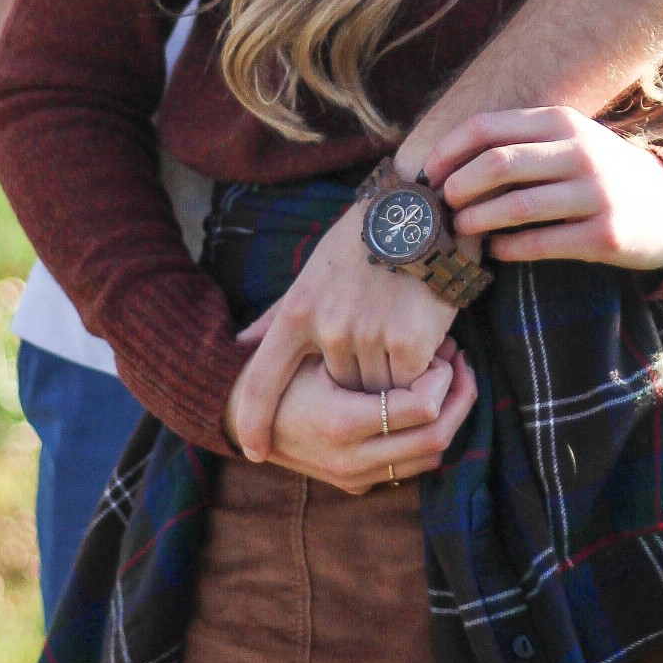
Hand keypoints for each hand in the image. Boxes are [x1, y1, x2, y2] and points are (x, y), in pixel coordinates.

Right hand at [225, 337, 475, 494]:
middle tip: (460, 362)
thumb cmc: (281, 366)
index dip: (442, 377)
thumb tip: (429, 336)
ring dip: (449, 418)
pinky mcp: (357, 486)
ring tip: (449, 377)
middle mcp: (349, 460)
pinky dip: (429, 435)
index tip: (441, 350)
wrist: (240, 413)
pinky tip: (428, 401)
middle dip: (459, 397)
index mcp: (340, 422)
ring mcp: (354, 478)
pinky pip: (411, 467)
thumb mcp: (314, 346)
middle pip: (436, 438)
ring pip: (431, 458)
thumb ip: (369, 343)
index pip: (421, 408)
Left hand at [227, 200, 459, 456]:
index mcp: (297, 311)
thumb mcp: (312, 273)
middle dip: (355, 377)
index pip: (263, 379)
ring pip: (375, 390)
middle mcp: (328, 328)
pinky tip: (424, 336)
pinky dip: (419, 368)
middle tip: (376, 343)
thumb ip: (277, 315)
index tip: (251, 451)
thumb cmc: (362, 242)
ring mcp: (369, 337)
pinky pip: (409, 382)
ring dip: (389, 374)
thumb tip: (239, 344)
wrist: (421, 211)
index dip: (253, 420)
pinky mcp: (409, 343)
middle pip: (336, 388)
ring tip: (401, 332)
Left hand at [430, 107, 662, 271]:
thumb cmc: (602, 173)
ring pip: (517, 206)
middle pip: (497, 163)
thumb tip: (450, 160)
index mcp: (563, 122)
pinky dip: (509, 248)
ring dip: (477, 220)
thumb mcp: (570, 141)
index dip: (450, 150)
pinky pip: (541, 243)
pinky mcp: (605, 235)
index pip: (489, 127)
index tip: (430, 173)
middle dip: (459, 186)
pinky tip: (497, 250)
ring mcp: (595, 194)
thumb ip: (521, 142)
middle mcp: (580, 153)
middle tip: (443, 204)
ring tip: (460, 229)